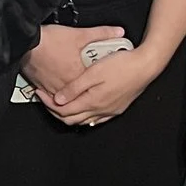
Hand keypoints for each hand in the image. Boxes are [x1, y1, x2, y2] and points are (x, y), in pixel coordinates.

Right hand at [21, 24, 125, 101]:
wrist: (26, 41)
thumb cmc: (50, 40)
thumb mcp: (79, 34)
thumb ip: (101, 33)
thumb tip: (117, 31)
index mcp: (79, 76)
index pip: (94, 88)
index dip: (101, 86)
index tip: (104, 83)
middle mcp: (66, 87)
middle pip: (79, 100)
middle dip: (86, 99)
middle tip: (92, 96)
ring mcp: (53, 89)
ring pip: (64, 105)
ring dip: (71, 103)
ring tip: (77, 100)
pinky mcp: (41, 87)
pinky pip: (50, 100)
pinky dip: (56, 100)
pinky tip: (59, 97)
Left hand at [45, 45, 161, 126]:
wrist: (146, 66)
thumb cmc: (122, 65)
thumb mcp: (93, 72)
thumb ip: (74, 88)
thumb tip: (58, 100)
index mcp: (93, 102)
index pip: (64, 110)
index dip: (48, 104)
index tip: (40, 93)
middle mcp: (101, 110)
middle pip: (72, 119)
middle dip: (56, 111)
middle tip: (46, 99)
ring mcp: (110, 111)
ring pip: (84, 120)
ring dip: (70, 113)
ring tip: (60, 102)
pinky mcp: (117, 108)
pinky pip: (97, 118)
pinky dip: (85, 115)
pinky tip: (83, 107)